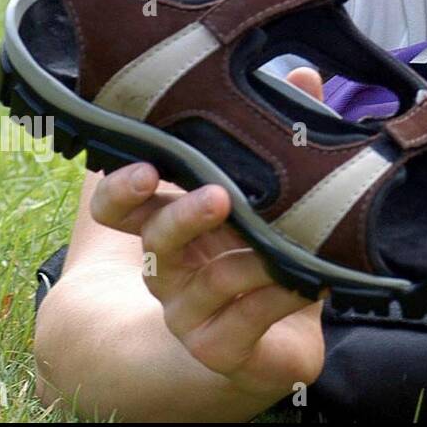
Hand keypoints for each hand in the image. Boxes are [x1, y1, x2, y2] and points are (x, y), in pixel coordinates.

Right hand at [87, 67, 329, 402]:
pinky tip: (303, 281)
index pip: (122, 203)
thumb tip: (304, 76)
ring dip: (248, 259)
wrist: (278, 341)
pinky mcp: (220, 349)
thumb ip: (280, 133)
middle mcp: (169, 268)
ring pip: (208, 282)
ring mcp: (189, 313)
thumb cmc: (264, 252)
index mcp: (170, 223)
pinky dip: (274, 298)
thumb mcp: (271, 193)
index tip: (147, 165)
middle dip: (181, 216)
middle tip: (217, 196)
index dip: (123, 186)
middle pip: (154, 239)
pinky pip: (243, 323)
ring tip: (283, 244)